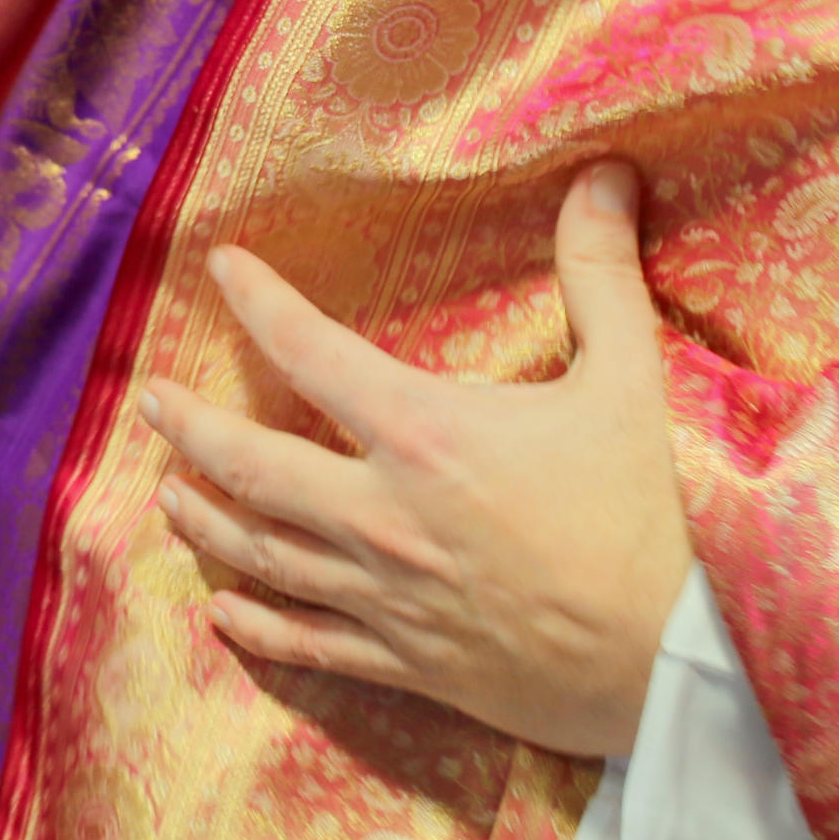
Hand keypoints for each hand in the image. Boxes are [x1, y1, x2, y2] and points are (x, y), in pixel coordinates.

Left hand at [138, 161, 689, 758]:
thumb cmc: (664, 517)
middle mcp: (384, 517)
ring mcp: (389, 599)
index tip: (223, 270)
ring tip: (167, 494)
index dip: (259, 304)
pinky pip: (309, 646)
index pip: (311, 353)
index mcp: (426, 435)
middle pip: (252, 465)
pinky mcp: (410, 667)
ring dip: (207, 519)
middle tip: (148, 398)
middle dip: (190, 426)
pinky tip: (224, 614)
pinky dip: (256, 627)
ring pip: (264, 556)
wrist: (690, 665)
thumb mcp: (633, 379)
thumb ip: (600, 274)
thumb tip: (601, 172)